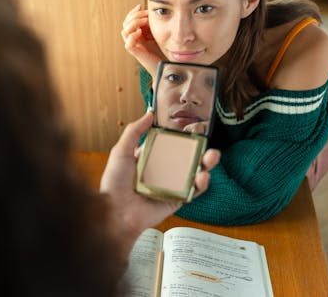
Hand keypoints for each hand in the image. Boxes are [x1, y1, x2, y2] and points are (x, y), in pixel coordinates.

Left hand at [100, 112, 219, 254]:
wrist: (116, 212)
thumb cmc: (114, 183)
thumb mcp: (121, 151)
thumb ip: (134, 132)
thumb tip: (149, 114)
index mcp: (150, 158)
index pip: (170, 144)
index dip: (182, 137)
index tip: (194, 128)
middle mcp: (162, 171)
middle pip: (186, 157)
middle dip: (200, 149)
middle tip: (207, 143)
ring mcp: (171, 185)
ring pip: (194, 172)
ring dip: (206, 164)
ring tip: (212, 156)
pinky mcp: (177, 199)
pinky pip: (193, 191)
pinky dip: (201, 183)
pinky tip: (202, 176)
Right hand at [121, 4, 165, 76]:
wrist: (168, 66)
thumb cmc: (165, 50)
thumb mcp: (159, 33)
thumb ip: (153, 24)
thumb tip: (153, 11)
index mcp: (138, 34)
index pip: (129, 20)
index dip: (133, 12)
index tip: (141, 6)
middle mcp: (134, 40)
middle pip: (125, 24)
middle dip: (134, 16)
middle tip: (146, 13)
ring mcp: (134, 47)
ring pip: (124, 32)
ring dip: (133, 23)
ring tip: (145, 21)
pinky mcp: (136, 54)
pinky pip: (128, 44)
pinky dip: (132, 36)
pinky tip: (140, 32)